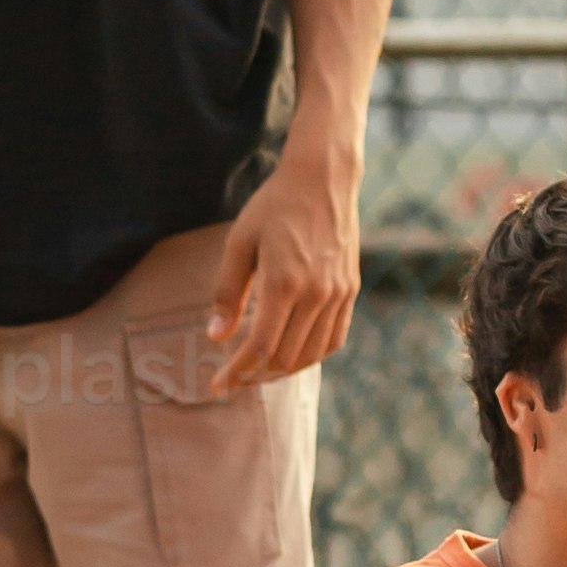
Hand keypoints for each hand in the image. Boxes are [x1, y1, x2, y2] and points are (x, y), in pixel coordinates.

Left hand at [207, 147, 361, 390]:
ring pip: (311, 355)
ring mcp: (338, 294)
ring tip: (259, 370)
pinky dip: (312, 355)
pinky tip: (292, 354)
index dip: (237, 373)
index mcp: (283, 283)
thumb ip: (227, 292)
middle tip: (234, 377)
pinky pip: (334, 339)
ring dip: (283, 370)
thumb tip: (216, 336)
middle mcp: (315, 293)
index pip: (260, 348)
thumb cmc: (274, 207)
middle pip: (285, 358)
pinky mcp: (350, 290)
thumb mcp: (239, 243)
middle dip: (255, 375)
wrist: (322, 180)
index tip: (218, 386)